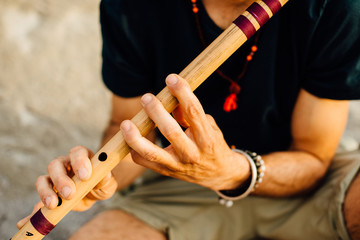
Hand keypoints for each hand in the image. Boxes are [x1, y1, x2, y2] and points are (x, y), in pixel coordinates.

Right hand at [16, 146, 117, 228]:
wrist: (96, 192)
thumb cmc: (102, 182)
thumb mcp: (108, 181)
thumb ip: (106, 178)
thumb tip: (103, 176)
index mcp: (81, 156)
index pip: (77, 153)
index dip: (79, 162)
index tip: (85, 176)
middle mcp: (65, 164)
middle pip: (55, 166)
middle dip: (61, 180)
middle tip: (69, 193)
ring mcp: (54, 178)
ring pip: (43, 180)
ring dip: (46, 192)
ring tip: (53, 205)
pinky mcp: (49, 193)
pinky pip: (38, 201)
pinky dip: (34, 210)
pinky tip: (29, 219)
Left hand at [121, 74, 249, 190]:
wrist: (218, 174)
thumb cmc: (212, 144)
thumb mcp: (209, 127)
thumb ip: (189, 114)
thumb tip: (168, 97)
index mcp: (206, 138)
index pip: (194, 112)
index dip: (182, 93)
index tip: (171, 78)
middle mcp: (192, 153)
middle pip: (171, 131)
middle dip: (156, 112)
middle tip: (146, 97)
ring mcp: (178, 165)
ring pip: (153, 152)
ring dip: (136, 137)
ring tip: (125, 124)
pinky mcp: (167, 172)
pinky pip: (146, 162)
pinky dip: (135, 150)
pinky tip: (129, 138)